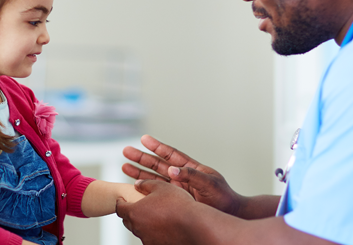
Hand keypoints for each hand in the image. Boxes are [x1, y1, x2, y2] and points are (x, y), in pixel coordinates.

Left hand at [115, 180, 198, 244]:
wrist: (195, 225)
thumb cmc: (179, 204)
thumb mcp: (162, 187)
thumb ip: (146, 184)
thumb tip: (137, 183)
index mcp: (135, 212)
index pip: (120, 208)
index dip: (121, 202)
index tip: (123, 199)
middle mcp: (138, 228)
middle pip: (127, 221)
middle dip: (130, 213)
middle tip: (137, 207)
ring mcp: (147, 239)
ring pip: (139, 230)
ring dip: (141, 223)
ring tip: (152, 216)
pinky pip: (150, 238)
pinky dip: (152, 232)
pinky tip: (162, 226)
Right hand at [122, 135, 244, 215]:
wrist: (228, 214)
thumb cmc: (223, 198)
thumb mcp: (209, 183)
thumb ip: (191, 175)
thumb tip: (172, 170)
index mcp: (191, 168)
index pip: (171, 155)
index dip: (157, 147)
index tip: (144, 139)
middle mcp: (182, 177)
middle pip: (158, 164)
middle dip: (142, 158)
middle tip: (126, 151)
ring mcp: (177, 188)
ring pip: (154, 178)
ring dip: (139, 172)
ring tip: (124, 166)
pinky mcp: (174, 200)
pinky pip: (157, 192)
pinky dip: (145, 189)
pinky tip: (134, 186)